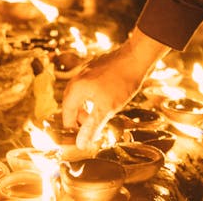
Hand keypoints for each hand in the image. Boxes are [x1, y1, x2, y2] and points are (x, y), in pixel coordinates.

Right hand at [62, 28, 169, 149]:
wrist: (136, 58)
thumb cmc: (122, 82)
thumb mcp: (106, 109)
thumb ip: (91, 127)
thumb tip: (80, 144)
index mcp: (76, 89)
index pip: (67, 114)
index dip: (73, 129)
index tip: (82, 140)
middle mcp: (77, 79)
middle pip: (70, 104)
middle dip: (78, 119)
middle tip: (89, 130)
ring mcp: (85, 72)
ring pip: (78, 95)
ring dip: (84, 109)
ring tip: (96, 117)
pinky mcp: (94, 68)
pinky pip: (86, 87)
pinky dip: (90, 98)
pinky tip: (102, 102)